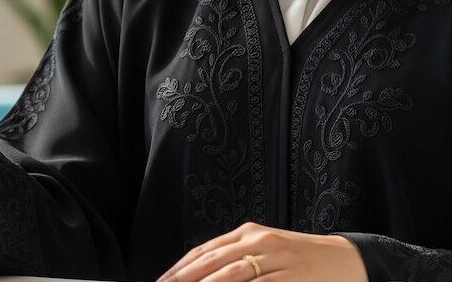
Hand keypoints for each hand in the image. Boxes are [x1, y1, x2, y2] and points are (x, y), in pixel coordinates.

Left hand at [156, 222, 368, 281]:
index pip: (205, 251)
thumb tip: (204, 274)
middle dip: (186, 279)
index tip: (163, 281)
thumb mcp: (267, 252)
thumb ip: (238, 261)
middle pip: (213, 262)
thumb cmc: (301, 260)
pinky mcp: (294, 277)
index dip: (181, 268)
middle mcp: (258, 242)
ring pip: (233, 276)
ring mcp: (277, 259)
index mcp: (247, 234)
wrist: (348, 259)